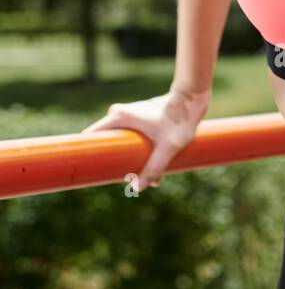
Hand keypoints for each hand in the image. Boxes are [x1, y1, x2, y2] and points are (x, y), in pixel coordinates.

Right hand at [81, 86, 211, 190]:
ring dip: (123, 154)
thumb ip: (154, 167)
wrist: (192, 99)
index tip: (90, 169)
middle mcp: (119, 113)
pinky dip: (131, 147)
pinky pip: (127, 135)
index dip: (88, 152)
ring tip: (133, 171)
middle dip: (110, 159)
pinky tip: (143, 159)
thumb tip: (138, 188)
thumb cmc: (180, 121)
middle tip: (119, 176)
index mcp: (118, 117)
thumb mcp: (168, 147)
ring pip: (117, 139)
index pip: (91, 135)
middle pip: (105, 140)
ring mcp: (127, 113)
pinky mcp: (137, 117)